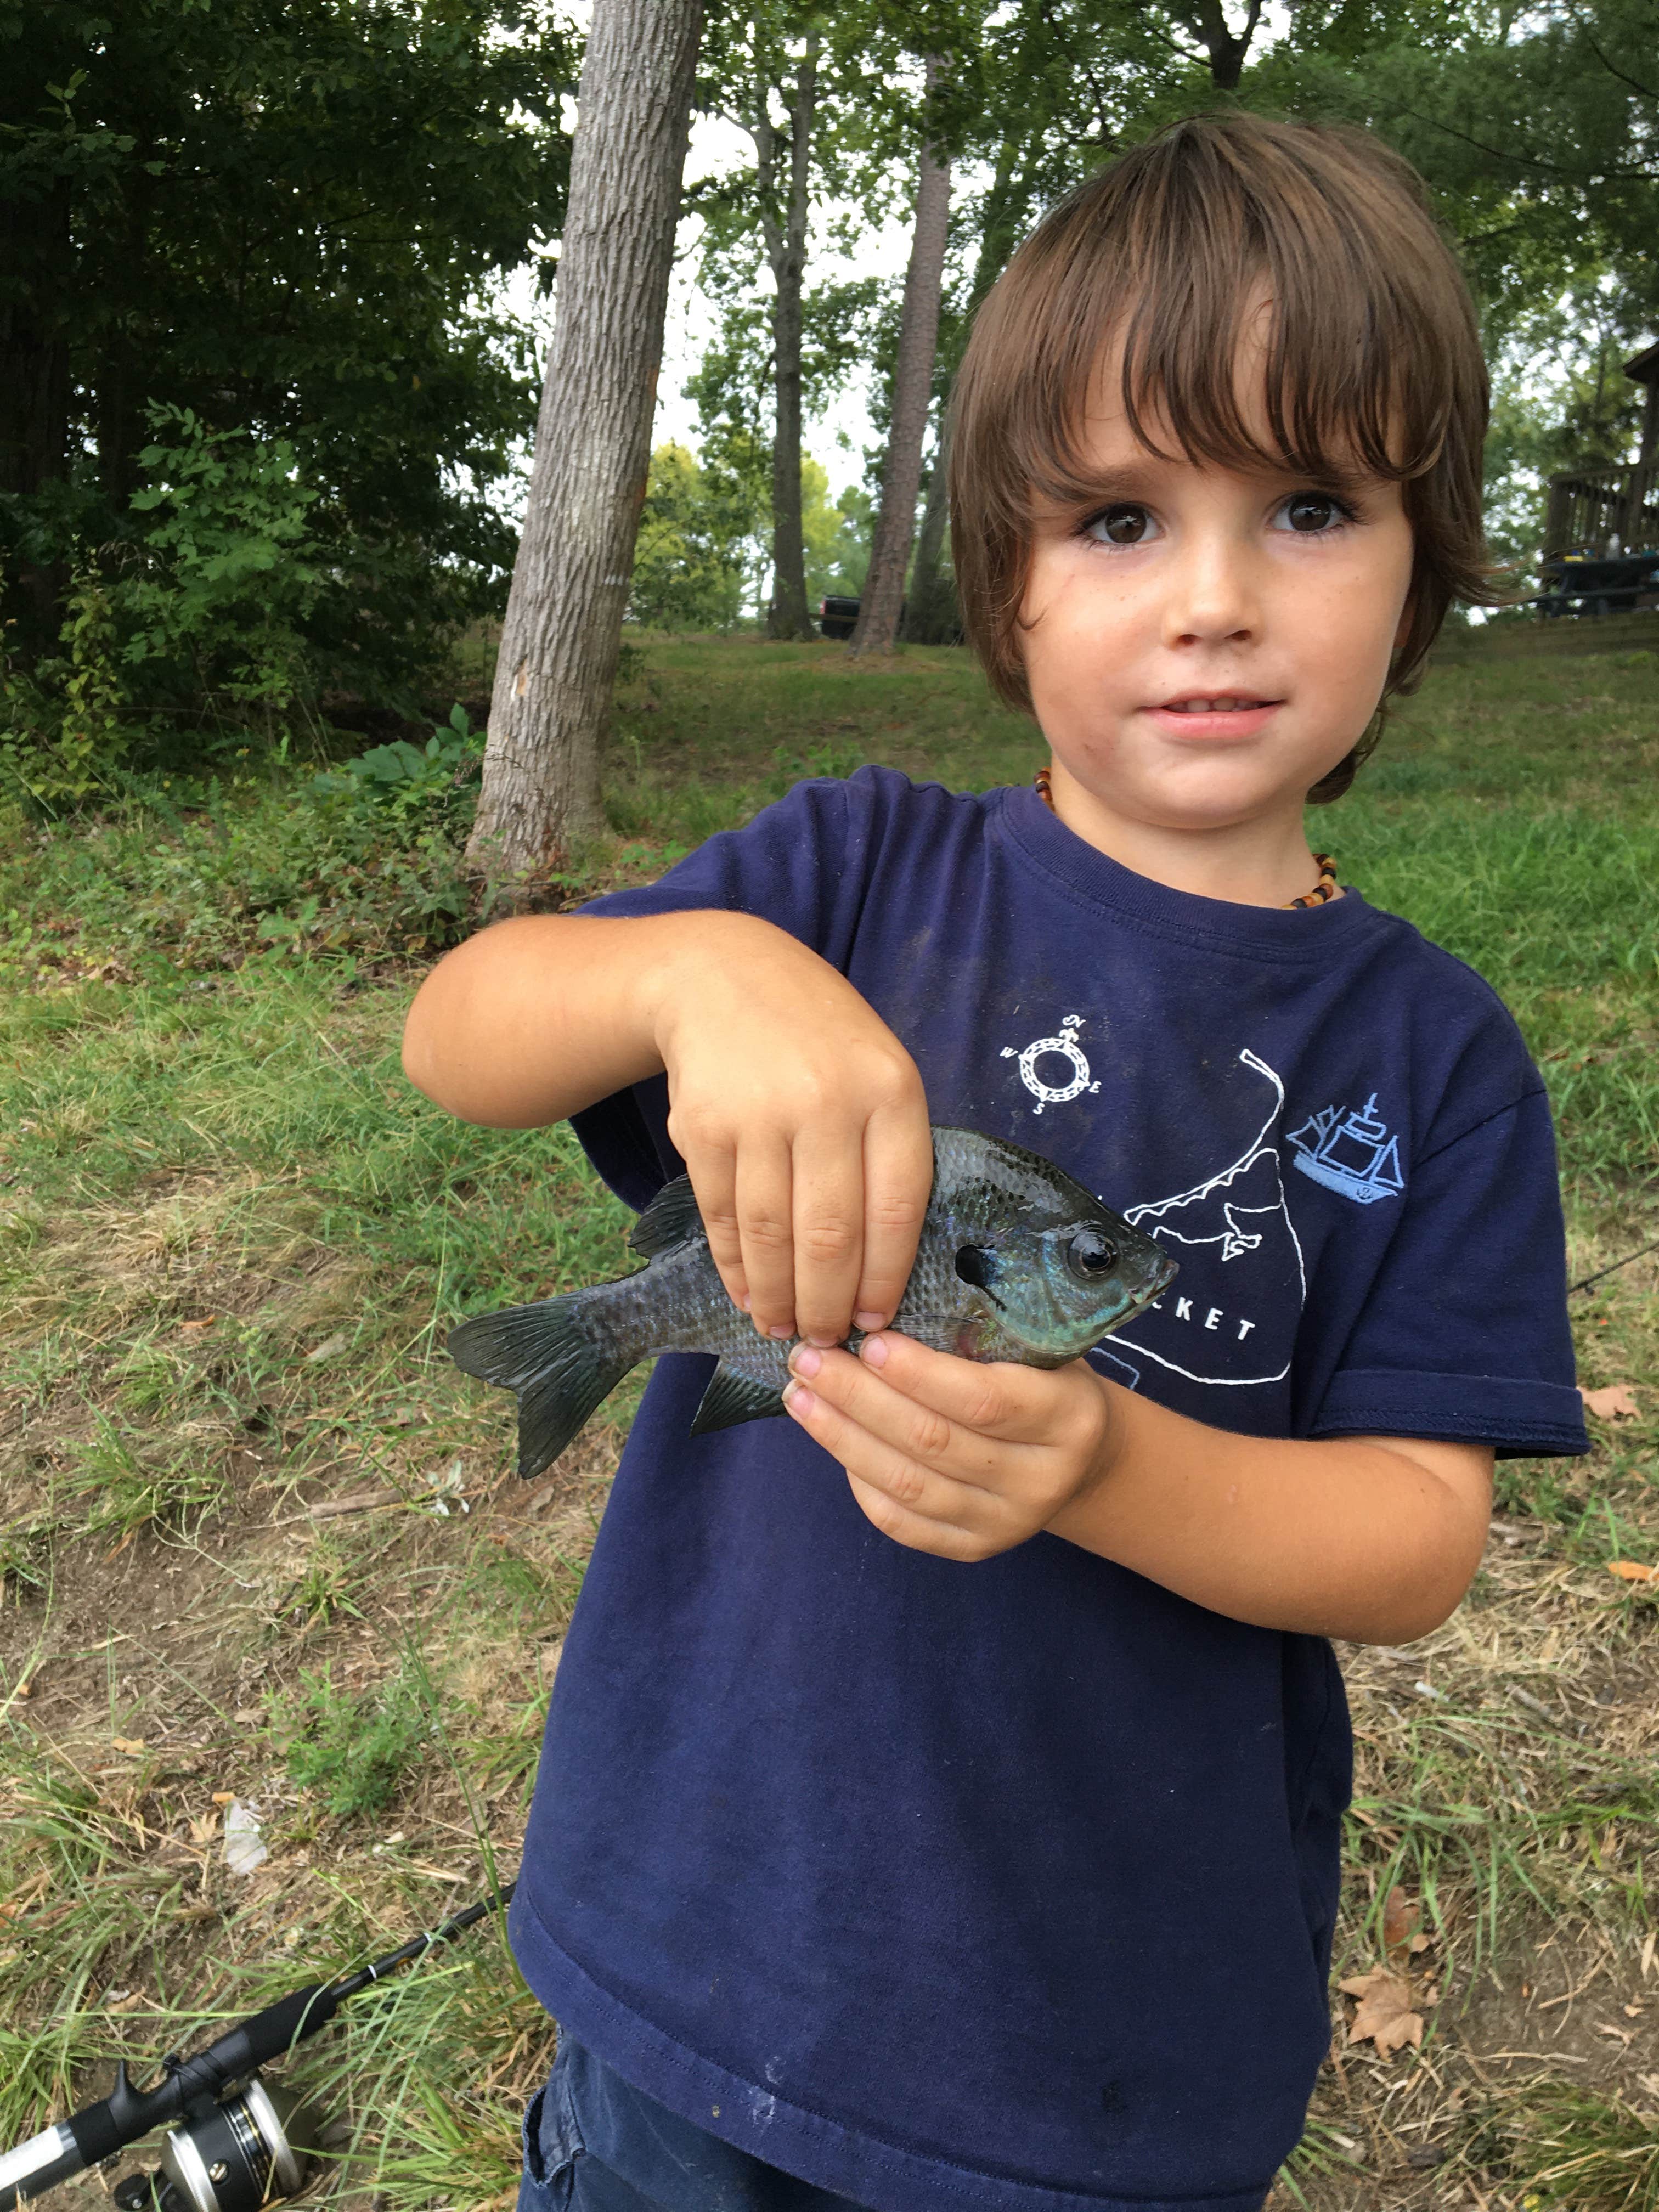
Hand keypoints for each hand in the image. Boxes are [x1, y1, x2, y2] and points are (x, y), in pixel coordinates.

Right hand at [650, 916, 931, 1347]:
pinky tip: (748, 1292)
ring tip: (784, 1327)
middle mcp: (826, 1102)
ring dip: (777, 1296)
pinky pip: (723, 1217)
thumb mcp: (878, 1070)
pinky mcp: (702, 1128)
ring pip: (770, 1236)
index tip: (875, 1321)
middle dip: (827, 1304)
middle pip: (830, 1235)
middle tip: (825, 1341)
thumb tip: (880, 1268)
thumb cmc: (819, 1038)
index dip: (884, 1279)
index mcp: (890, 1091)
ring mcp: (759, 1114)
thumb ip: (888, 1152)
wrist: (721, 976)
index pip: (895, 1210)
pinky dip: (734, 1267)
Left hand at [781, 1332, 1117, 1561]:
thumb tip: (882, 1303)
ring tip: (800, 1395)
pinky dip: (858, 1480)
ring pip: (908, 1484)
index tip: (867, 1340)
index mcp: (1067, 1417)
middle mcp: (1041, 1479)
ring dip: (842, 1437)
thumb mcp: (1039, 1348)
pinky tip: (831, 1436)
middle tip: (809, 1357)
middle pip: (933, 1442)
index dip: (918, 1373)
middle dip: (859, 1397)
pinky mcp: (975, 1549)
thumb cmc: (1046, 1380)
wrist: (1083, 1457)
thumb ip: (981, 1334)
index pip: (983, 1400)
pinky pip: (902, 1522)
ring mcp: (1008, 1522)